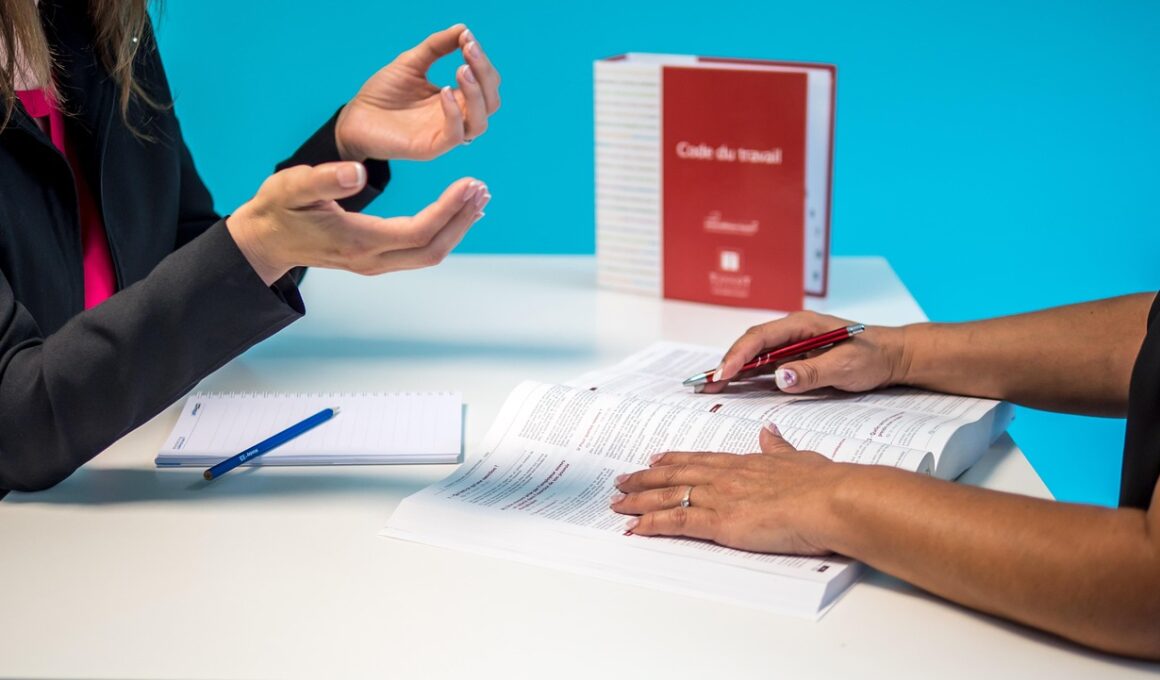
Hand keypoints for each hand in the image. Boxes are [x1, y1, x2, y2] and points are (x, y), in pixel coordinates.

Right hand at [227, 161, 489, 284]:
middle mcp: (371, 259)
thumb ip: (323, 179)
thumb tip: (358, 174)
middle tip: (483, 191)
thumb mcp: (291, 187)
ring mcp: (374, 264)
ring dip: (456, 228)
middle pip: (432, 249)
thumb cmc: (277, 210)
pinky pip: (418, 252)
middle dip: (462, 221)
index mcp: (358, 241)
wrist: (263, 241)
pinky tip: (454, 213)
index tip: (469, 184)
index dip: (448, 210)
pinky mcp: (374, 259)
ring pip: (428, 254)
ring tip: (478, 200)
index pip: (418, 231)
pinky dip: (442, 232)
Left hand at [335, 24, 500, 161]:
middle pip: (491, 102)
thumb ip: (437, 46)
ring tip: (462, 69)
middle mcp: (456, 118)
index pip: (485, 84)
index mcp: (455, 99)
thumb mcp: (412, 62)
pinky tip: (443, 90)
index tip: (467, 39)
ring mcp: (444, 134)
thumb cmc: (382, 93)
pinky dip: (454, 112)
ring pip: (480, 123)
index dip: (482, 62)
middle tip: (469, 50)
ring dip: (476, 94)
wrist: (354, 118)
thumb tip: (463, 29)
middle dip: (484, 74)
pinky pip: (455, 135)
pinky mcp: (431, 148)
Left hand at [611, 425, 845, 554]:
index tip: (655, 459)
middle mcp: (725, 476)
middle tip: (622, 480)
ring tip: (618, 504)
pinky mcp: (720, 522)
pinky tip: (635, 527)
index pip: (699, 459)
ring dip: (639, 501)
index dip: (674, 460)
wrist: (829, 500)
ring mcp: (720, 498)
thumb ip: (779, 447)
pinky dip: (652, 524)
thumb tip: (769, 432)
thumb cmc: (822, 484)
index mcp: (744, 463)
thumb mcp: (799, 458)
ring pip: (668, 496)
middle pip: (675, 475)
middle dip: (645, 479)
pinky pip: (677, 522)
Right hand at [704, 311, 909, 394]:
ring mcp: (793, 345)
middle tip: (705, 385)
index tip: (723, 374)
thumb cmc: (873, 357)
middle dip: (726, 364)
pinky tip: (733, 387)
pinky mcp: (796, 359)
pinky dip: (747, 377)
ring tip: (710, 387)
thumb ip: (813, 372)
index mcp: (802, 325)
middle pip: (751, 345)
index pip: (761, 337)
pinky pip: (766, 366)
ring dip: (733, 371)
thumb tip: (780, 378)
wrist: (894, 357)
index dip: (738, 355)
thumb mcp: (846, 366)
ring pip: (755, 356)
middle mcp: (792, 332)